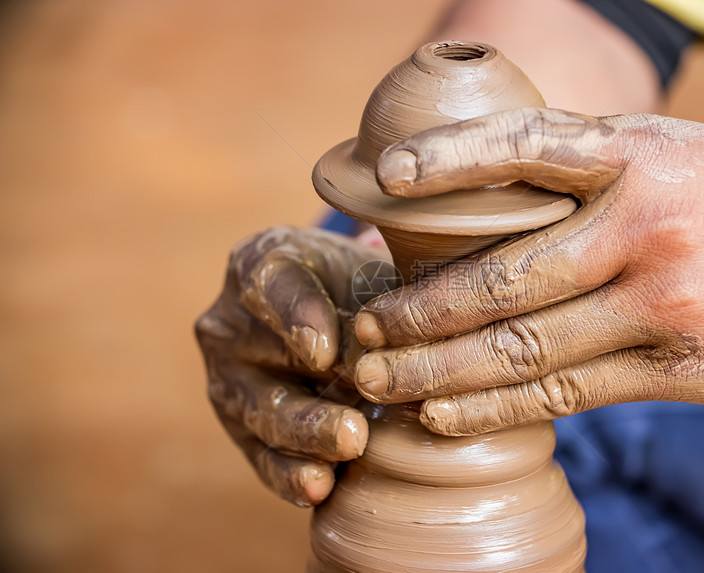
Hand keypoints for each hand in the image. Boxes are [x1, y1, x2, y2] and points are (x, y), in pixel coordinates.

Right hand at [196, 226, 391, 505]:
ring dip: (307, 440)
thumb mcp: (373, 280)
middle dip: (310, 402)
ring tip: (347, 455)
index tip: (323, 352)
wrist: (341, 313)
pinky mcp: (241, 424)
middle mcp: (231, 321)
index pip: (272, 287)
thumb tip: (390, 362)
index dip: (298, 317)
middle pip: (265, 362)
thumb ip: (375, 312)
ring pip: (263, 414)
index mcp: (261, 264)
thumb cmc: (360, 288)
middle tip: (354, 431)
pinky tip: (319, 488)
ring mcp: (228, 376)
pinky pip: (261, 455)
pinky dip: (290, 474)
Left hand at [353, 109, 703, 435]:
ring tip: (381, 383)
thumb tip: (475, 199)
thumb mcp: (661, 155)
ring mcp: (665, 310)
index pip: (525, 148)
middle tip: (362, 334)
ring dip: (441, 372)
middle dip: (420, 314)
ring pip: (527, 351)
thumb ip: (578, 174)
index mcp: (638, 160)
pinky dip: (499, 408)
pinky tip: (447, 415)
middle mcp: (647, 232)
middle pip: (505, 281)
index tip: (385, 180)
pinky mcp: (680, 371)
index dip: (449, 161)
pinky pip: (570, 393)